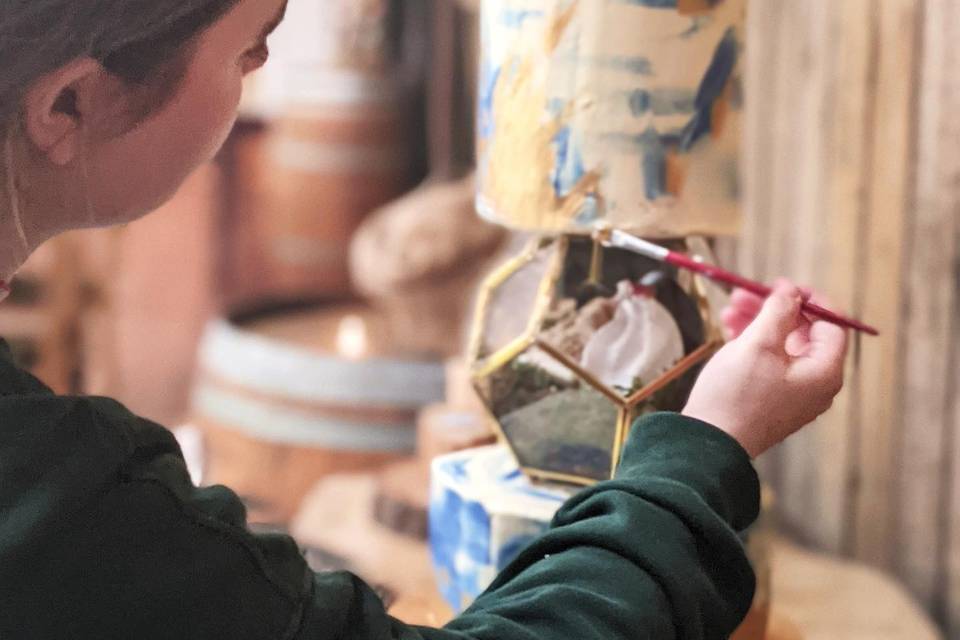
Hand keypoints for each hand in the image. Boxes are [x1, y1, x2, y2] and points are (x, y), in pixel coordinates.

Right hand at [682, 280, 848, 457]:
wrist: (709, 443)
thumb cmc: (736, 395)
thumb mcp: (759, 343)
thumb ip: (779, 310)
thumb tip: (792, 291)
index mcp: (824, 371)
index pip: (830, 323)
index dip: (807, 299)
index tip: (780, 285)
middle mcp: (815, 385)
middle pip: (802, 333)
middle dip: (773, 310)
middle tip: (744, 293)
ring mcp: (793, 395)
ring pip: (781, 346)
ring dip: (757, 324)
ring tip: (728, 310)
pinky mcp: (770, 401)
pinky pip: (769, 363)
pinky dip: (752, 345)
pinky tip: (729, 331)